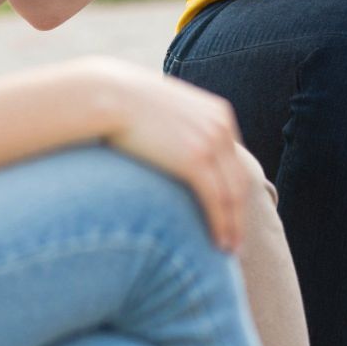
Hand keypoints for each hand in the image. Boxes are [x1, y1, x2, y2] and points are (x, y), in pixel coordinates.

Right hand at [90, 61, 249, 250]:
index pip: (234, 161)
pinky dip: (221, 224)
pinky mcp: (195, 160)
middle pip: (239, 180)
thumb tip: (169, 147)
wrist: (107, 95)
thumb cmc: (124, 104)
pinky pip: (216, 199)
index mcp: (218, 114)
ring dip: (233, 226)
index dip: (234, 191)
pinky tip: (218, 242)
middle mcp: (221, 127)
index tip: (232, 215)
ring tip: (229, 250)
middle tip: (237, 242)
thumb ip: (177, 128)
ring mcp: (210, 142)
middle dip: (239, 215)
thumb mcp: (164, 112)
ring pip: (231, 194)